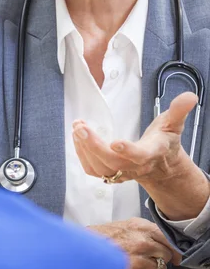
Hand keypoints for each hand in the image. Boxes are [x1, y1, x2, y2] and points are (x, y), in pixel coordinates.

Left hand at [73, 92, 209, 219]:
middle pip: (112, 163)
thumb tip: (190, 96)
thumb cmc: (163, 143)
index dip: (128, 150)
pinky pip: (92, 169)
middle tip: (81, 128)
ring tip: (78, 127)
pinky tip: (78, 137)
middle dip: (94, 146)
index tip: (115, 142)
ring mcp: (120, 172)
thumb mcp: (173, 125)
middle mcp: (135, 166)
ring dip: (84, 148)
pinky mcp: (109, 173)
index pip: (140, 155)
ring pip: (99, 168)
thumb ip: (179, 111)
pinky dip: (82, 154)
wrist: (160, 167)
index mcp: (151, 154)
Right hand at [88, 217, 181, 268]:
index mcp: (143, 228)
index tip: (176, 257)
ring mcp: (138, 259)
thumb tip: (167, 242)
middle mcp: (142, 243)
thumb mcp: (129, 225)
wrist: (89, 247)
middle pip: (167, 256)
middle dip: (162, 259)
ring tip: (139, 264)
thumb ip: (149, 231)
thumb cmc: (107, 236)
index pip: (170, 240)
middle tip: (152, 259)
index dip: (174, 250)